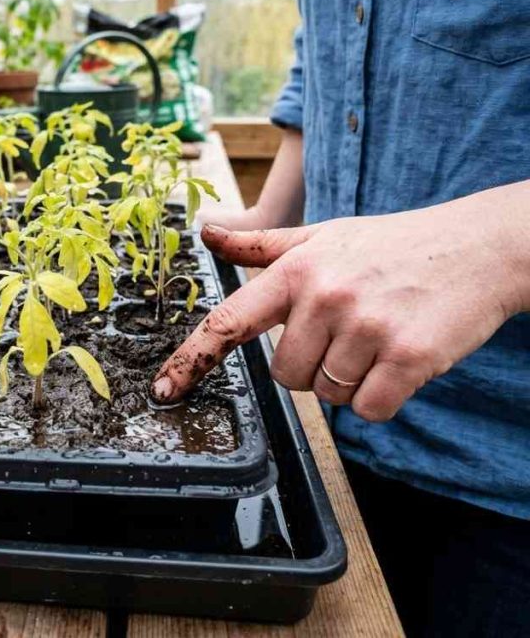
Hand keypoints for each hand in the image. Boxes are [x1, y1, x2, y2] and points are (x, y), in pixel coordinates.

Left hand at [152, 184, 529, 420]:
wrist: (476, 247)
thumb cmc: (389, 245)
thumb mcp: (322, 235)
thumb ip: (261, 246)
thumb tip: (206, 232)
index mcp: (296, 269)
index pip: (230, 320)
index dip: (192, 358)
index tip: (164, 389)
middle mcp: (326, 297)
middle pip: (285, 375)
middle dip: (309, 366)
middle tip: (344, 332)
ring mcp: (368, 328)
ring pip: (328, 395)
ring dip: (349, 379)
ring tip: (376, 337)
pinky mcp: (410, 358)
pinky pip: (369, 409)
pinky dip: (381, 398)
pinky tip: (398, 360)